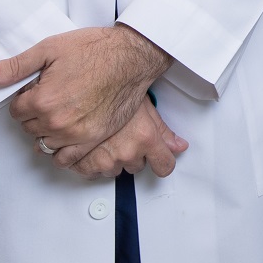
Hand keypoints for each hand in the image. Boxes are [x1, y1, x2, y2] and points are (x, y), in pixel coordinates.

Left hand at [0, 25, 171, 166]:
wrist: (132, 56)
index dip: (26, 97)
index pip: (16, 110)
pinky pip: (66, 159)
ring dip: (47, 130)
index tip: (39, 88)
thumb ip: (15, 67)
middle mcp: (56, 122)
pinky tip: (66, 135)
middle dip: (35, 113)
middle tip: (53, 95)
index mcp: (42, 100)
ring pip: (44, 143)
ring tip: (61, 112)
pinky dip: (61, 151)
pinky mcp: (93, 139)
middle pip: (29, 128)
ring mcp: (76, 134)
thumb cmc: (94, 49)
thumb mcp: (50, 48)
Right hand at [70, 99, 187, 180]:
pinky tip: (94, 145)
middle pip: (137, 166)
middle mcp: (127, 152)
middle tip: (124, 135)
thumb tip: (178, 145)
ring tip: (108, 137)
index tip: (160, 160)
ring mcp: (106, 160)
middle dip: (133, 154)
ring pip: (116, 170)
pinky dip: (93, 163)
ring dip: (113, 159)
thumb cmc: (114, 91)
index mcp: (145, 138)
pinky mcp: (86, 165)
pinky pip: (95, 173)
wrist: (84, 88)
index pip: (164, 166)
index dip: (163, 162)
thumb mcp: (144, 106)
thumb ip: (163, 131)